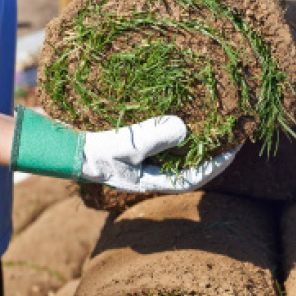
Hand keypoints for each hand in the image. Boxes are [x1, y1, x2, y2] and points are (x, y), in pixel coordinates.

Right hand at [10, 105, 239, 192]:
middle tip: (231, 134)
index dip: (218, 164)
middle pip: (190, 165)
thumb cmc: (92, 152)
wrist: (59, 147)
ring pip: (177, 153)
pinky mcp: (133, 146)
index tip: (236, 148)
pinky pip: (162, 140)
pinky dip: (175, 130)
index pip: (195, 177)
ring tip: (213, 122)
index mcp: (151, 180)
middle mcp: (150, 172)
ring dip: (195, 140)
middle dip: (211, 151)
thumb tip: (184, 128)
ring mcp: (141, 160)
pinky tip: (182, 115)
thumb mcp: (124, 144)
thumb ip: (153, 137)